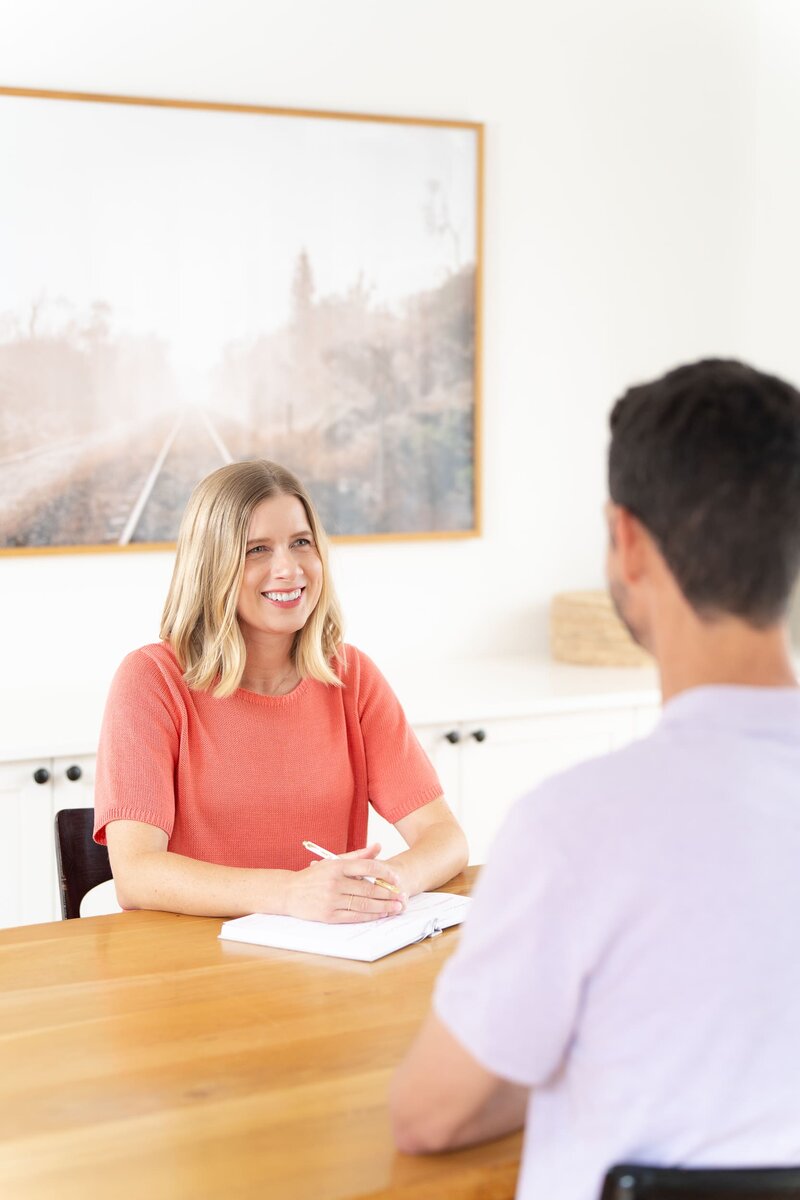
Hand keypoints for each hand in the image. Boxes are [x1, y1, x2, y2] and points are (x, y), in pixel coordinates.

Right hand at [285, 842, 407, 922]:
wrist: (288, 892)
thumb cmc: (314, 876)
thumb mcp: (333, 861)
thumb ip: (358, 855)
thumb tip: (378, 846)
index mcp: (337, 866)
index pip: (367, 867)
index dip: (385, 873)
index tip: (396, 879)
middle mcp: (334, 882)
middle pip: (368, 888)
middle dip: (388, 894)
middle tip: (402, 897)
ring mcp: (331, 900)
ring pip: (363, 904)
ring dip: (383, 907)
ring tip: (396, 908)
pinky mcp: (329, 915)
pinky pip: (354, 916)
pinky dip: (370, 916)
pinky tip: (380, 915)